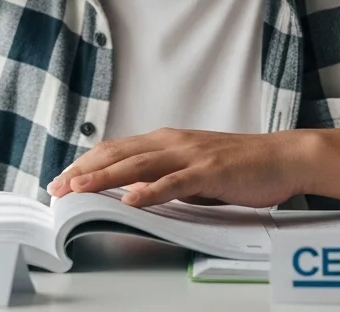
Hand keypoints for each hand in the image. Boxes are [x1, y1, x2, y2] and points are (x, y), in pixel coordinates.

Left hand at [45, 128, 309, 207]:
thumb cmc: (240, 166)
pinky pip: (175, 182)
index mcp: (166, 140)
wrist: (283, 157)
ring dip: (105, 178)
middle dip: (83, 171)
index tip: (62, 179)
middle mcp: (173, 141)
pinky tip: (132, 199)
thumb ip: (164, 176)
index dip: (86, 164)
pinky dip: (151, 190)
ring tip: (79, 190)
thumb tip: (135, 191)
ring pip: (138, 165)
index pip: (116, 150)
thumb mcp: (192, 169)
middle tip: (56, 187)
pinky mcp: (209, 171)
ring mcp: (190, 155)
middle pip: (118, 154)